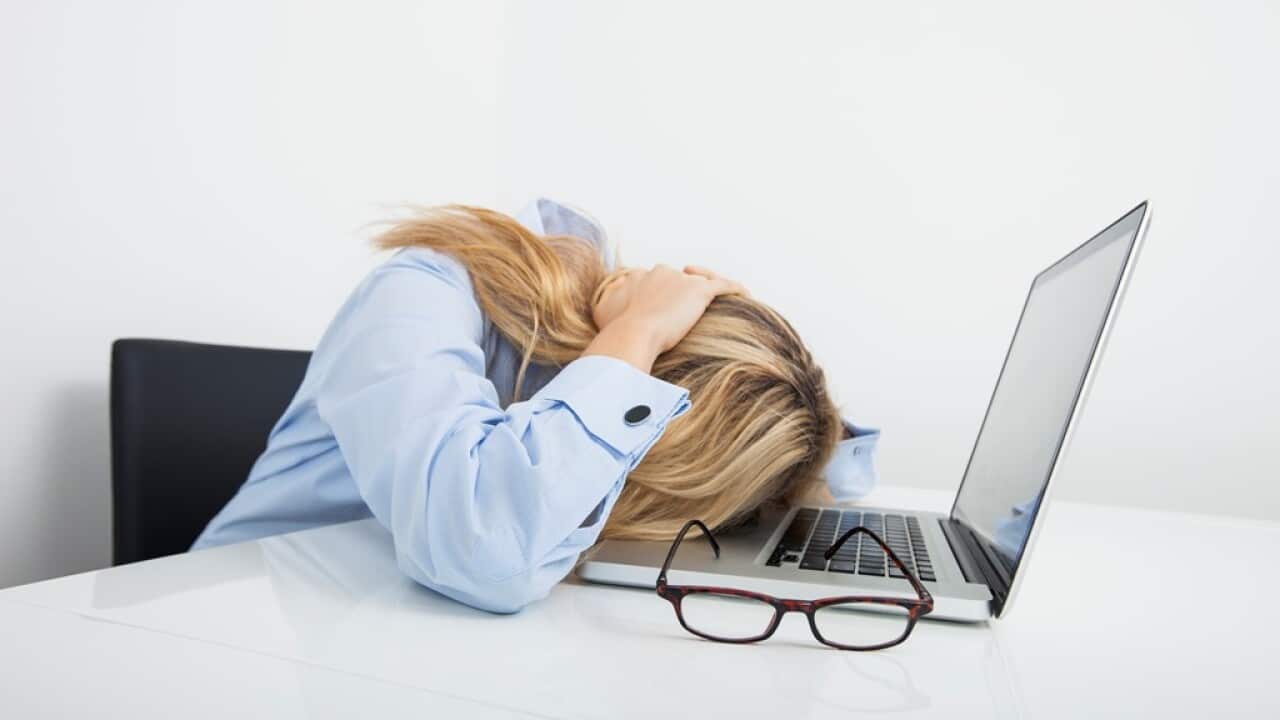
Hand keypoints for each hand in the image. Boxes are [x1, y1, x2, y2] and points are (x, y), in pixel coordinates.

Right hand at [584, 264, 746, 371]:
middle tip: (697, 310)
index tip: (676, 307)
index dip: (674, 292)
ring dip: (714, 291)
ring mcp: (683, 279)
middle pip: (687, 278)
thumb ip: (623, 321)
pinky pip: (724, 285)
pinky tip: (746, 296)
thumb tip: (614, 338)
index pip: (667, 279)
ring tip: (724, 302)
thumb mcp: (617, 322)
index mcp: (648, 275)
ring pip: (706, 281)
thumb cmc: (623, 335)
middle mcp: (666, 271)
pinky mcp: (699, 290)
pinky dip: (736, 289)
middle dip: (693, 291)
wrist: (634, 334)